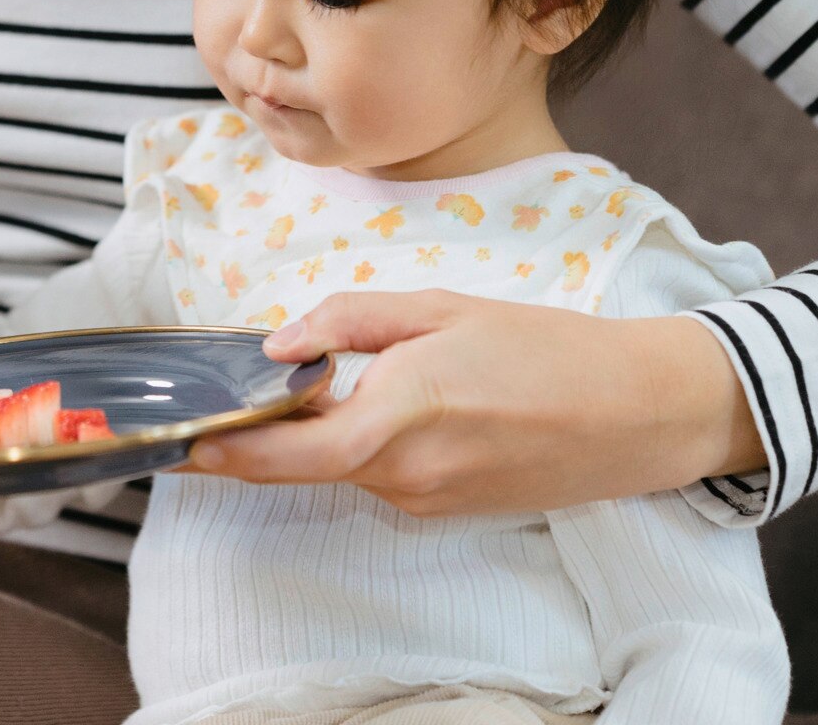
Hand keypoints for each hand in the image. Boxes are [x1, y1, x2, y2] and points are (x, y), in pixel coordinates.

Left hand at [184, 291, 765, 515]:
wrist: (637, 413)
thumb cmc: (546, 348)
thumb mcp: (443, 308)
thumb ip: (352, 320)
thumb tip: (279, 343)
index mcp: (403, 414)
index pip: (290, 452)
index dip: (228, 450)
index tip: (180, 441)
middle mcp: (408, 474)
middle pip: (308, 461)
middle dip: (268, 431)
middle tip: (236, 392)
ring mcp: (429, 499)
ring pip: (345, 466)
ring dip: (326, 431)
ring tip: (336, 377)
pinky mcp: (448, 509)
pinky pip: (383, 475)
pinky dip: (367, 442)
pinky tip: (398, 402)